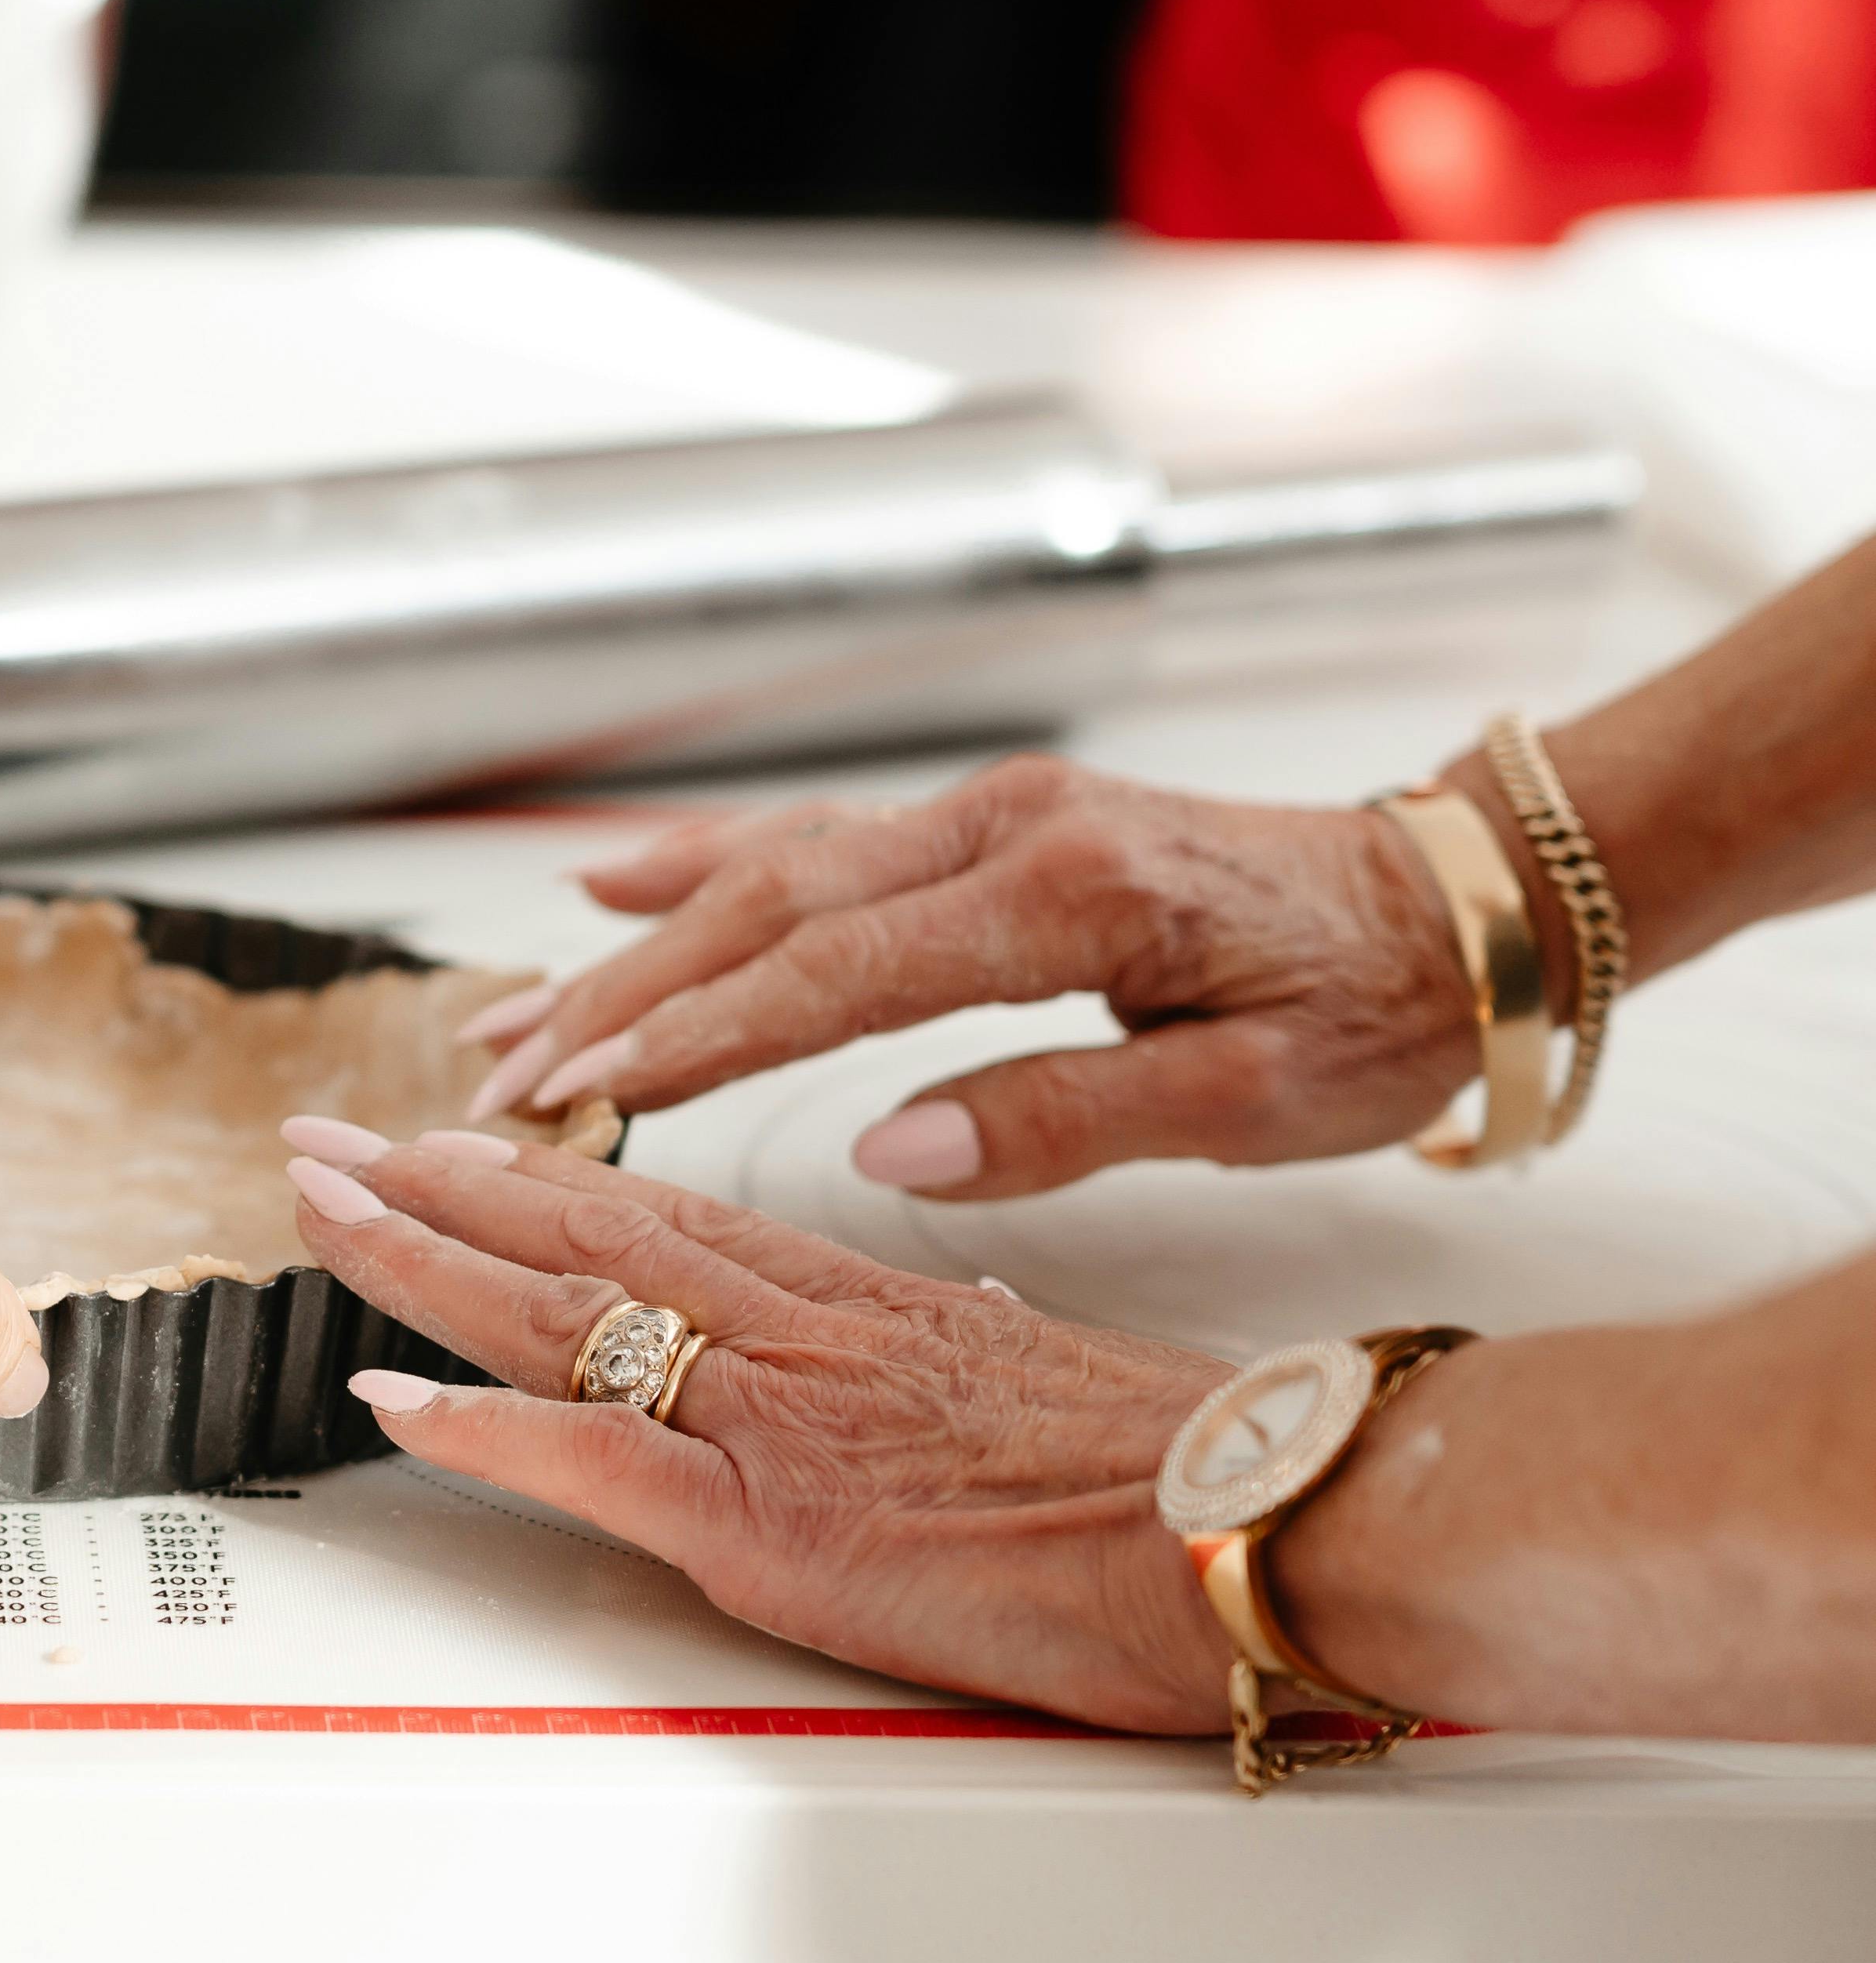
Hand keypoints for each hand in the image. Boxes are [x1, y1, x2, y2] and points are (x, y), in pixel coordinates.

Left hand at [286, 1123, 1231, 1730]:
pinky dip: (478, 1430)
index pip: (663, 1208)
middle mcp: (797, 1332)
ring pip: (558, 1308)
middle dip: (434, 1182)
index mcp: (861, 1301)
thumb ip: (972, 1353)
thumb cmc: (1187, 1466)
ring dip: (418, 1256)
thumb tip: (962, 1331)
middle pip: (580, 1231)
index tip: (453, 1135)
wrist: (1267, 1516)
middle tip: (324, 1140)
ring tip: (315, 1209)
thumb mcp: (1053, 1380)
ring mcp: (774, 1418)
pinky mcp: (774, 1523)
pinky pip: (591, 1461)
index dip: (542, 1169)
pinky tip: (389, 1396)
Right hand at [457, 755, 1477, 1197]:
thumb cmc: (1378, 1008)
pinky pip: (814, 838)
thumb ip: (1064, 1122)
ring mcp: (990, 812)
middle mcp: (1013, 826)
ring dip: (633, 944)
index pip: (844, 968)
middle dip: (620, 993)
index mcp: (1077, 894)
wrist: (1461, 903)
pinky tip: (607, 887)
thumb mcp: (1256, 1101)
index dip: (705, 1031)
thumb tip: (889, 1151)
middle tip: (501, 1074)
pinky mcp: (985, 823)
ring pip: (771, 868)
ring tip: (513, 1014)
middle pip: (770, 905)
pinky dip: (700, 866)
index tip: (591, 1085)